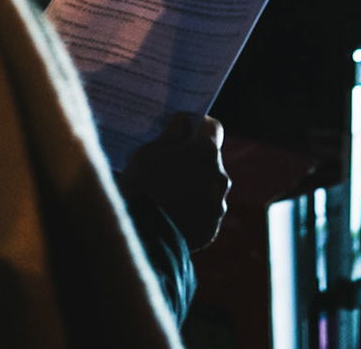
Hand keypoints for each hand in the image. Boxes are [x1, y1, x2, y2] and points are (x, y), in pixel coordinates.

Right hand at [119, 115, 230, 250]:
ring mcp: (217, 205)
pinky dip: (192, 211)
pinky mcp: (211, 229)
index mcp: (206, 151)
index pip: (212, 128)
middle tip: (169, 164)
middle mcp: (219, 177)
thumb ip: (171, 136)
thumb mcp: (147, 153)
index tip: (183, 129)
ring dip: (194, 186)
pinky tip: (171, 214)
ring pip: (209, 188)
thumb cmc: (141, 185)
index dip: (197, 126)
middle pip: (210, 160)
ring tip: (167, 194)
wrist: (143, 237)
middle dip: (194, 159)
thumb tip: (183, 123)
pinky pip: (204, 214)